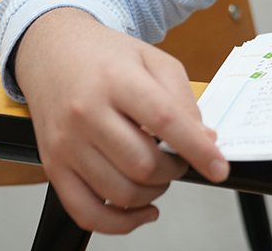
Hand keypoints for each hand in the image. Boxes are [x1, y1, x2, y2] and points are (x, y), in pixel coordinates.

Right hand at [13, 7, 228, 232]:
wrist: (51, 50)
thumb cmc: (104, 56)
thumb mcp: (153, 60)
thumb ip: (182, 99)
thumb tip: (205, 139)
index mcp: (117, 80)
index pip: (165, 121)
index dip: (198, 150)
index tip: (220, 168)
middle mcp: (86, 113)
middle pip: (143, 164)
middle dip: (175, 171)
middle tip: (179, 160)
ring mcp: (66, 143)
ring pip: (120, 193)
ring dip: (153, 193)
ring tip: (159, 175)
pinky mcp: (53, 166)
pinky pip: (86, 212)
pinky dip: (120, 223)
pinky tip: (140, 209)